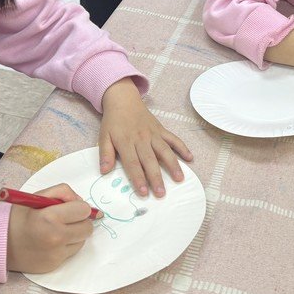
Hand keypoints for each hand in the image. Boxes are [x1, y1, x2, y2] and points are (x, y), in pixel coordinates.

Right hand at [6, 184, 93, 272]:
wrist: (1, 244)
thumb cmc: (19, 218)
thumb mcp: (37, 196)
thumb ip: (62, 192)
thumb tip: (81, 201)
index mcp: (50, 217)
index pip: (84, 210)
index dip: (78, 207)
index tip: (70, 208)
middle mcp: (55, 237)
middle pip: (88, 227)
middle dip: (80, 221)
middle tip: (67, 219)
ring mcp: (56, 254)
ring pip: (82, 240)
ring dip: (75, 234)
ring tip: (57, 230)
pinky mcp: (55, 265)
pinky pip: (72, 252)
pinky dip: (66, 245)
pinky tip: (52, 242)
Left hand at [99, 78, 192, 197]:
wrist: (123, 100)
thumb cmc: (113, 122)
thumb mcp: (103, 137)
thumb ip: (105, 154)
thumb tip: (104, 171)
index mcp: (126, 142)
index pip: (132, 164)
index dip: (138, 178)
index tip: (143, 192)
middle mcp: (141, 139)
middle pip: (150, 160)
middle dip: (156, 177)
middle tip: (161, 193)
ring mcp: (153, 134)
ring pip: (165, 151)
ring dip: (173, 165)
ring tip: (179, 179)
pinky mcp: (161, 130)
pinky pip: (173, 139)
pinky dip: (182, 148)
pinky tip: (190, 158)